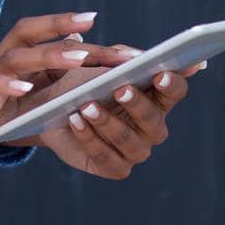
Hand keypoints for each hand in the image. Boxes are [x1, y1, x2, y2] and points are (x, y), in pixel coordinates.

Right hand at [0, 10, 120, 167]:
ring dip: (48, 54)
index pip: (40, 35)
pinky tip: (24, 87)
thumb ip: (40, 74)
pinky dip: (3, 84)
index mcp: (7, 62)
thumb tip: (76, 45)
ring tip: (80, 56)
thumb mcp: (11, 95)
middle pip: (29, 34)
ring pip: (14, 57)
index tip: (97, 22)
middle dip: (64, 29)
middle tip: (101, 29)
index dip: (68, 26)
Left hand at [35, 62, 203, 177]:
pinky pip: (106, 158)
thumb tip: (135, 56)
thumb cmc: (80, 81)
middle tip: (120, 90)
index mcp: (155, 97)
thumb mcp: (95, 62)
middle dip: (138, 105)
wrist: (49, 106)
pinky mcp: (114, 167)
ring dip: (108, 123)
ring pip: (130, 142)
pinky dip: (89, 138)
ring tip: (86, 106)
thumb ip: (116, 58)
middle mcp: (150, 127)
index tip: (160, 74)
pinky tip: (75, 121)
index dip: (172, 84)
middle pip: (155, 120)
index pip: (174, 91)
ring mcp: (135, 150)